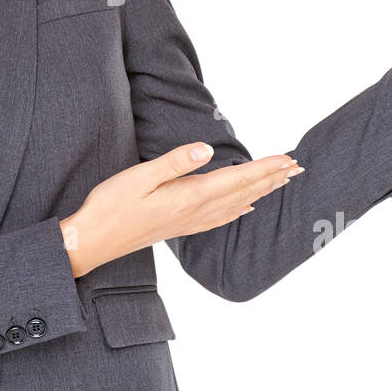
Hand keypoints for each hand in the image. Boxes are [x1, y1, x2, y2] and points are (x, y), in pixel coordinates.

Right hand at [59, 143, 304, 277]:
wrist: (93, 241)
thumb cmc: (111, 206)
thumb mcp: (140, 177)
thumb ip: (175, 162)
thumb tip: (207, 149)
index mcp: (189, 196)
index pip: (237, 178)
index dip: (264, 168)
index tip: (288, 158)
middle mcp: (195, 211)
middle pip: (242, 192)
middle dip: (271, 179)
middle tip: (298, 168)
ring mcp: (189, 222)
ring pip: (235, 204)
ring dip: (260, 192)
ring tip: (280, 183)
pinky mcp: (180, 226)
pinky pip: (219, 217)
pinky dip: (237, 209)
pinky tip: (244, 208)